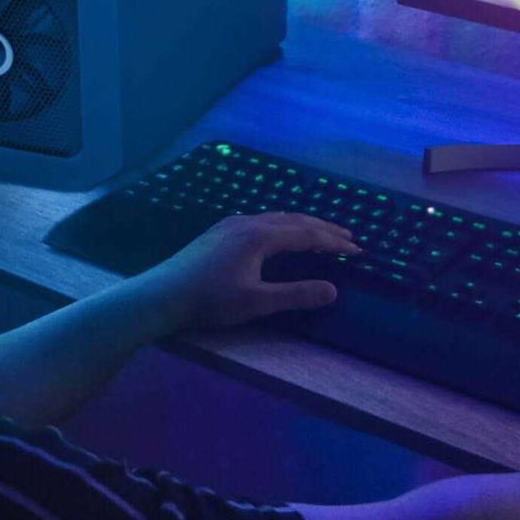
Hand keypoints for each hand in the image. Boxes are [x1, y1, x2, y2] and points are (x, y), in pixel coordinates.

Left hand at [134, 213, 358, 333]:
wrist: (162, 293)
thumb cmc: (210, 300)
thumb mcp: (257, 302)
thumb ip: (296, 295)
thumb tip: (333, 290)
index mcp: (260, 236)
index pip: (306, 234)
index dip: (333, 241)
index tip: (357, 249)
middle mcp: (248, 222)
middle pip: (293, 219)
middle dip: (322, 228)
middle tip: (348, 237)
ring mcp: (230, 224)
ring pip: (275, 217)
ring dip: (301, 224)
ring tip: (320, 232)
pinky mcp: (219, 232)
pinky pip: (260, 220)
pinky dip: (282, 225)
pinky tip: (278, 234)